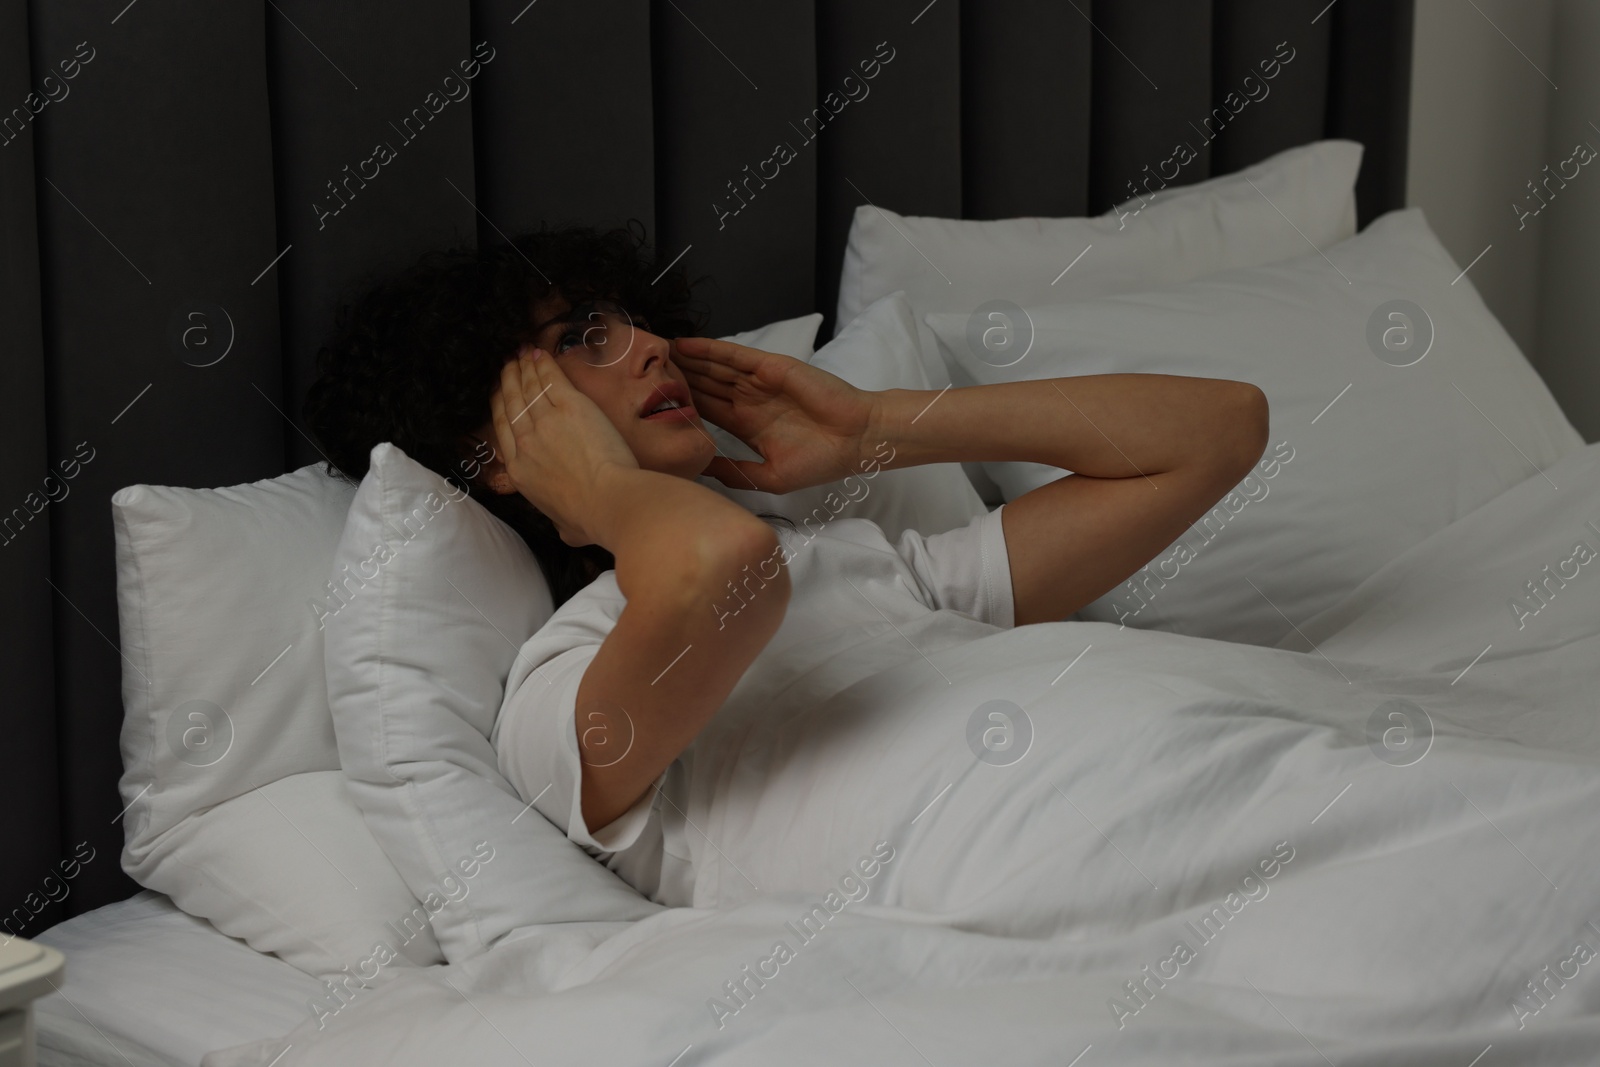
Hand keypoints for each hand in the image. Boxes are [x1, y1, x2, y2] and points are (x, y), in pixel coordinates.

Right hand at [488, 344, 638, 545]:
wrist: (608, 500)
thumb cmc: (591, 519)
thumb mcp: (563, 527)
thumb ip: (558, 520)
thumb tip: (564, 528)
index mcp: (519, 471)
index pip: (503, 430)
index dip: (500, 407)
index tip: (499, 394)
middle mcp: (525, 443)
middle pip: (511, 404)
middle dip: (508, 381)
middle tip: (507, 366)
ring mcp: (544, 422)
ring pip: (528, 388)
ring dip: (523, 368)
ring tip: (520, 354)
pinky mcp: (570, 406)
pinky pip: (551, 379)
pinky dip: (543, 365)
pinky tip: (539, 353)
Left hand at [670, 336, 881, 493]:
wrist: (855, 439)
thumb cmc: (820, 461)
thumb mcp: (768, 476)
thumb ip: (732, 471)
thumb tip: (698, 471)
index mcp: (748, 426)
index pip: (706, 412)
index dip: (680, 406)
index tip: (650, 405)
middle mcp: (749, 401)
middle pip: (704, 386)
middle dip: (676, 379)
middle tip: (640, 372)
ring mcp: (758, 382)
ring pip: (713, 369)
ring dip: (685, 361)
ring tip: (654, 353)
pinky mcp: (769, 367)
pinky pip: (733, 356)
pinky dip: (709, 349)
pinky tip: (684, 345)